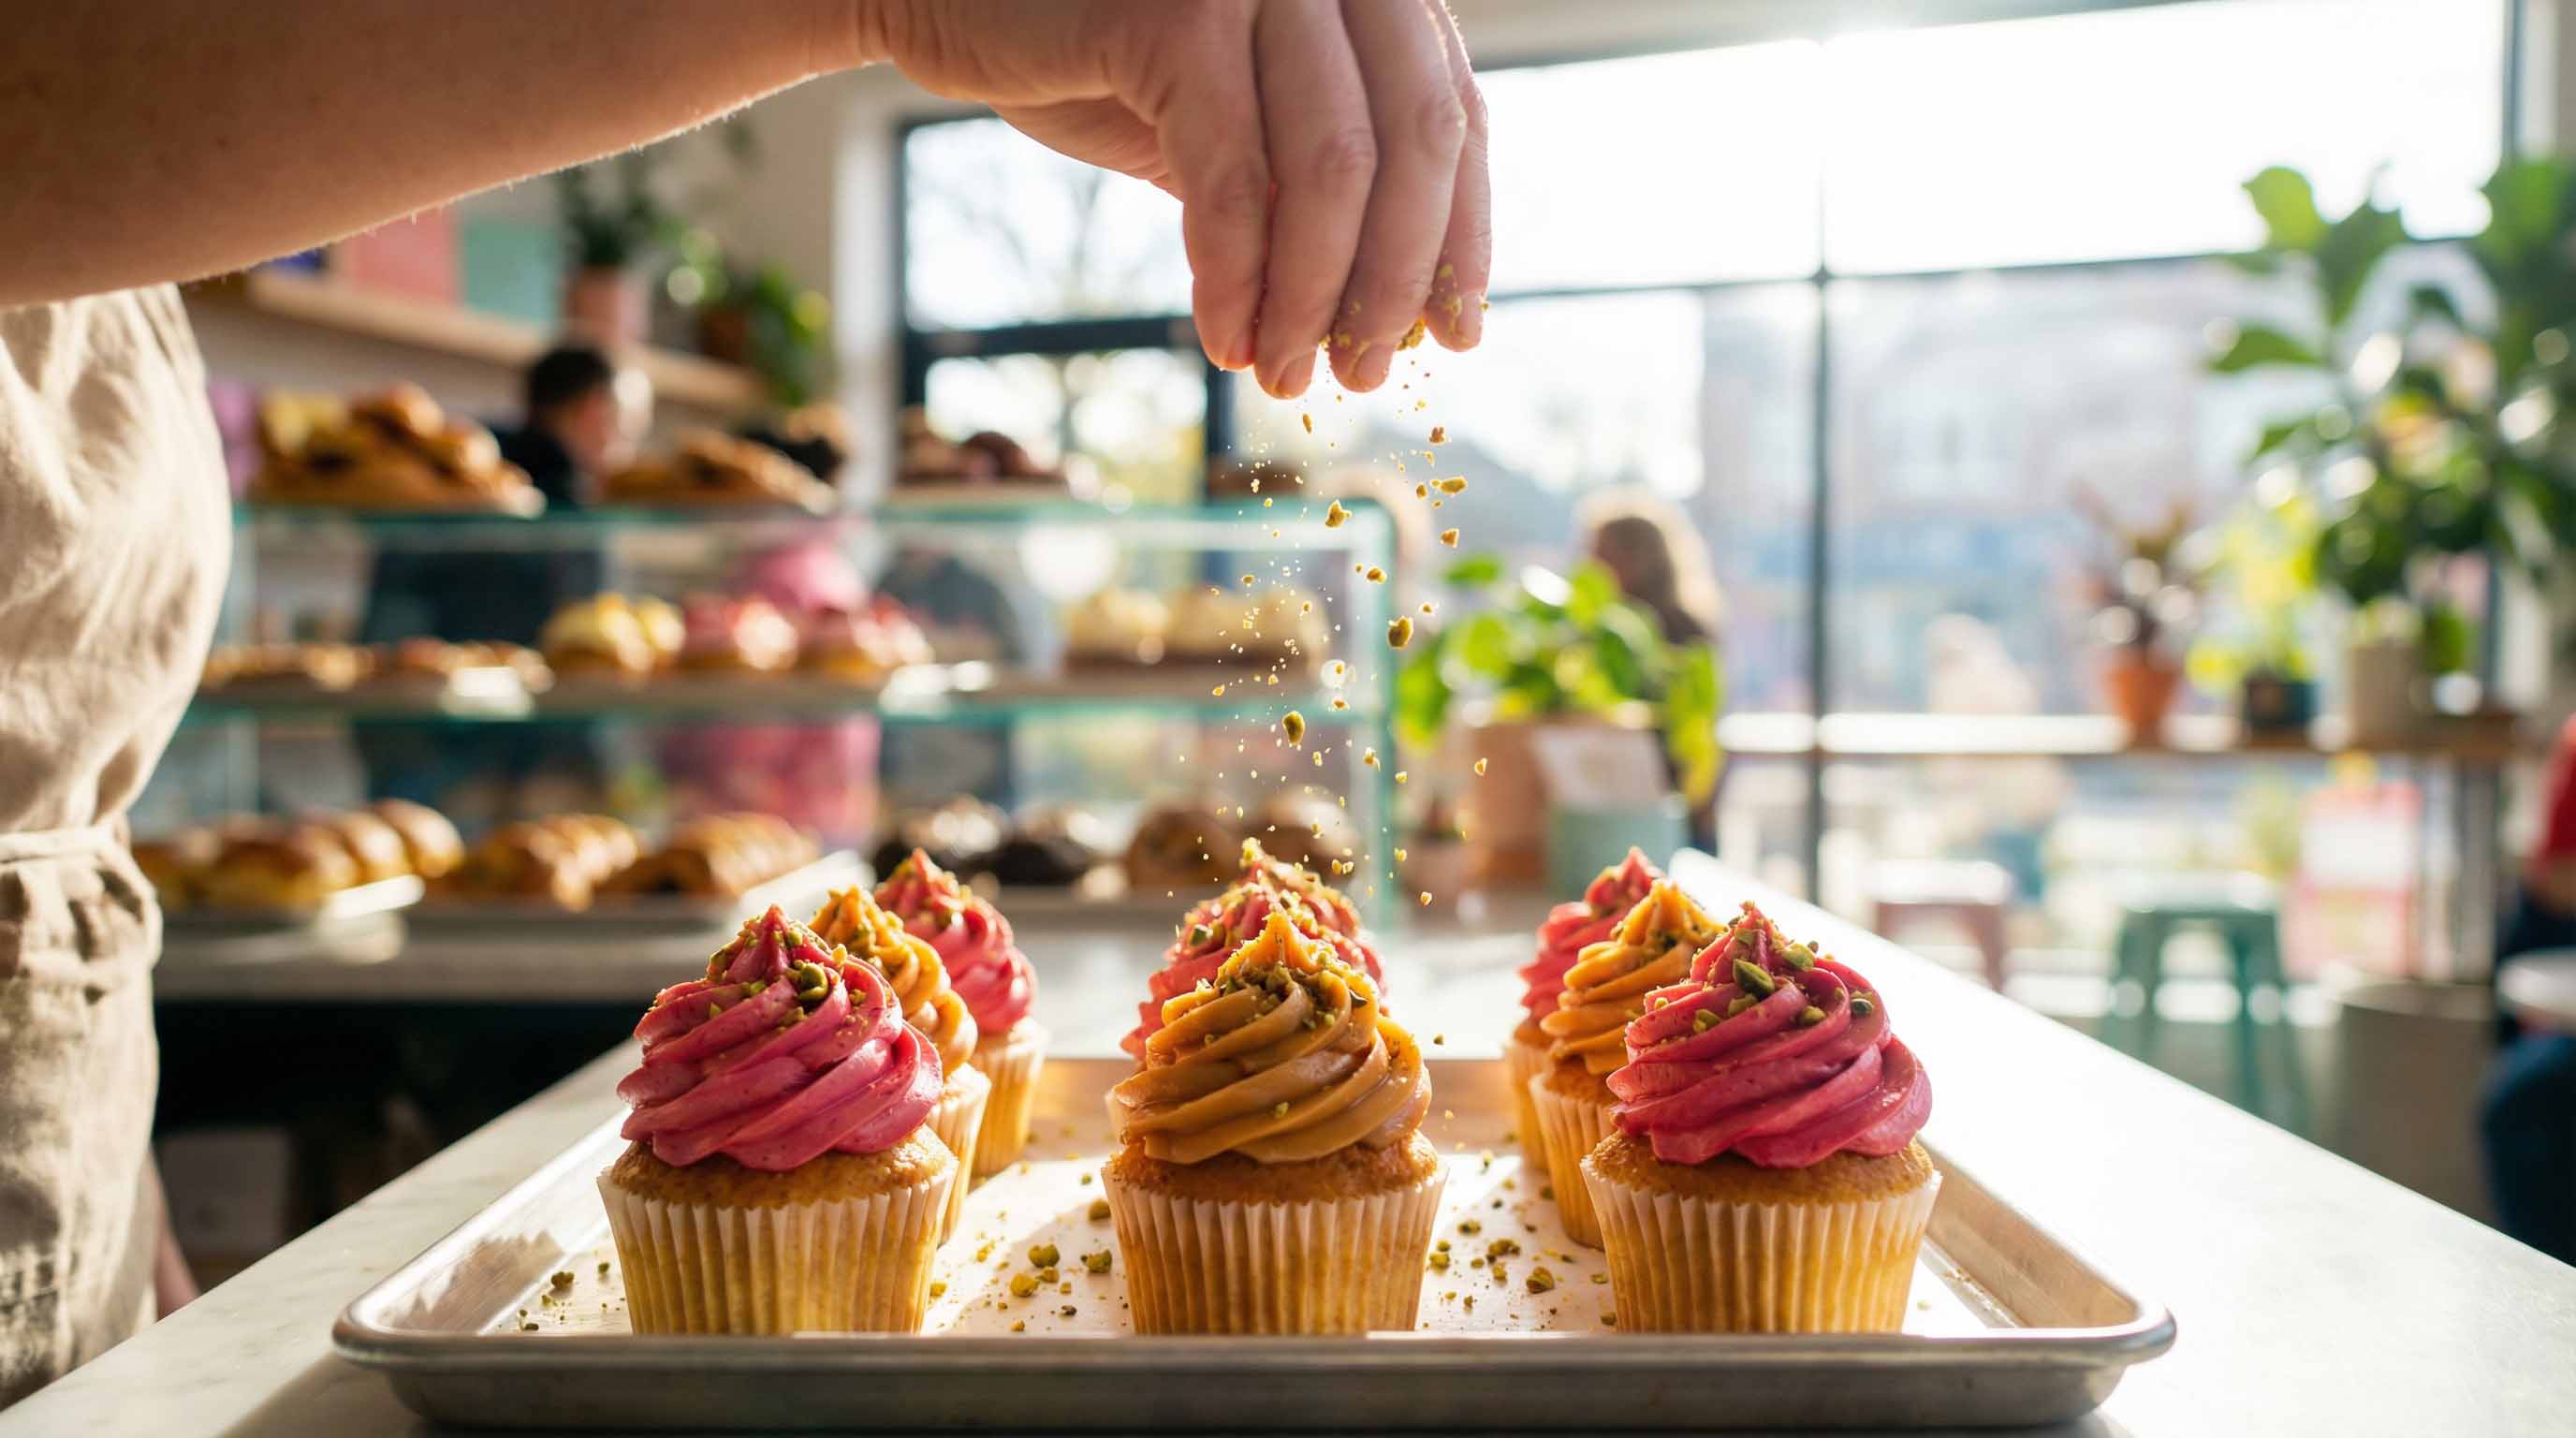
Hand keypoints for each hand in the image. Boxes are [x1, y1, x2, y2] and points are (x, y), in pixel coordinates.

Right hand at [861, 0, 1489, 396]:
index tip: (1457, 335)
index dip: (1463, 236)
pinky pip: (1232, 180)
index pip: (1455, 117)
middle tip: (1365, 376)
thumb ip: (1310, 189)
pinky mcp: (1180, 16)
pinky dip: (1237, 279)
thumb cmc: (1096, 60)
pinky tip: (1227, 342)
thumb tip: (1401, 316)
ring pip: (1334, 171)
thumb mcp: (1233, 124)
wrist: (948, 2)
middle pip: (1418, 144)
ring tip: (1286, 377)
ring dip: (1314, 298)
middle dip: (1395, 280)